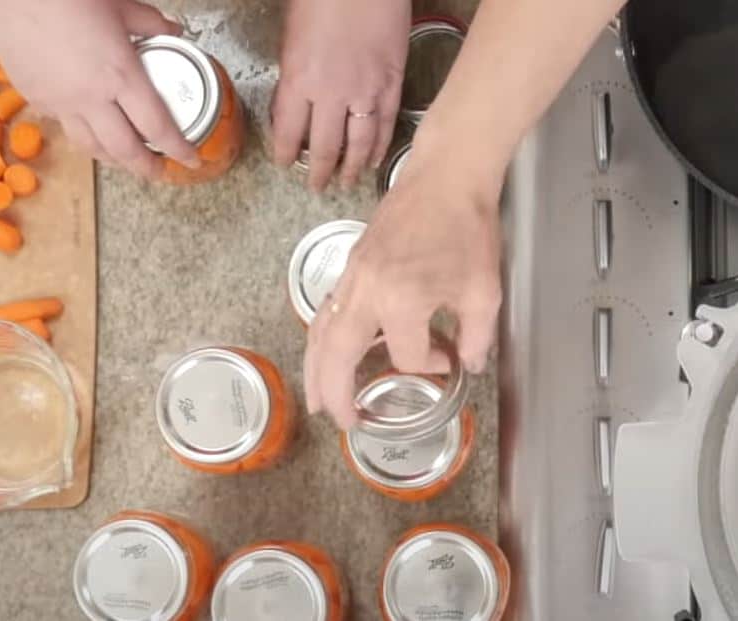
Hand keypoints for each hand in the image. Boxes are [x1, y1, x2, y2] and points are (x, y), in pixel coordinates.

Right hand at [0, 0, 199, 177]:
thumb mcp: (119, 4)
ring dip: (112, 159)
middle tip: (158, 173)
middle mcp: (92, 98)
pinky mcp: (36, 99)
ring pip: (91, 147)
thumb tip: (172, 30)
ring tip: (124, 159)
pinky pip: (63, 126)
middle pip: (124, 151)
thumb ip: (150, 22)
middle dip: (145, 168)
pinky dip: (81, 132)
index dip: (178, 148)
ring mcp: (60, 103)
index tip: (191, 160)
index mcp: (120, 75)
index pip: (157, 126)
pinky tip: (88, 127)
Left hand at [272, 0, 410, 190]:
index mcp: (299, 80)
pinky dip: (379, 147)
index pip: (288, 132)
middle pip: (324, 147)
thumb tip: (293, 104)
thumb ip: (292, 76)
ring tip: (346, 183)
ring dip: (351, 167)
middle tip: (317, 187)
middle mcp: (331, 94)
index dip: (286, 154)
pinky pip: (385, 125)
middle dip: (319, 172)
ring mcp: (365, 91)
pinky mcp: (392, 83)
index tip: (285, 165)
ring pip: (358, 144)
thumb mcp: (290, 37)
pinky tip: (373, 161)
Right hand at [304, 130, 503, 427]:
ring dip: (315, 370)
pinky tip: (323, 351)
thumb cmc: (468, 229)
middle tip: (341, 422)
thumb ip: (476, 336)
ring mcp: (352, 277)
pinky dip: (320, 339)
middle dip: (336, 393)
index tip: (447, 357)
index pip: (409, 355)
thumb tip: (465, 364)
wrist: (445, 176)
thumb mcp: (484, 289)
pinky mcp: (349, 266)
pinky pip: (325, 311)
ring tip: (316, 399)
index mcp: (403, 301)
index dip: (430, 364)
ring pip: (321, 333)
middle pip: (339, 355)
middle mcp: (367, 293)